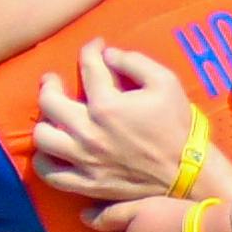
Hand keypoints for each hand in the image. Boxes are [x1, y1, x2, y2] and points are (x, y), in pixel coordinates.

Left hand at [33, 39, 200, 202]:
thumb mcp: (166, 83)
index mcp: (107, 105)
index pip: (88, 67)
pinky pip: (50, 174)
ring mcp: (84, 160)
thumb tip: (108, 54)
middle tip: (54, 82)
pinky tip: (51, 152)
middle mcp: (88, 132)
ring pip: (42, 138)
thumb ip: (135, 62)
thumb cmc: (177, 125)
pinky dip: (44, 162)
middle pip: (48, 102)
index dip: (90, 50)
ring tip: (52, 118)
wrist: (189, 172)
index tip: (96, 47)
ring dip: (44, 123)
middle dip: (49, 84)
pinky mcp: (87, 183)